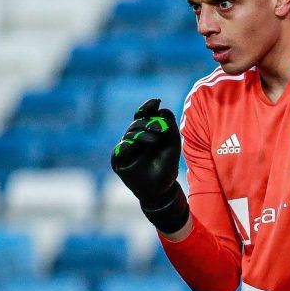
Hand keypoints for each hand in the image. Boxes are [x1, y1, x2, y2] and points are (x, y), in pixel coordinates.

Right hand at [110, 98, 188, 233]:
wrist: (161, 188)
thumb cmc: (166, 164)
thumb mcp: (172, 143)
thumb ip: (169, 125)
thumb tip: (162, 109)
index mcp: (144, 132)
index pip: (142, 115)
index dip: (147, 107)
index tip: (156, 101)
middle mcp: (132, 138)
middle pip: (136, 124)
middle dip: (149, 123)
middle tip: (162, 128)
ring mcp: (123, 148)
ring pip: (130, 134)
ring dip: (143, 134)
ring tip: (156, 139)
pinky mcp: (117, 160)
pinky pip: (121, 148)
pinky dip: (130, 145)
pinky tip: (137, 143)